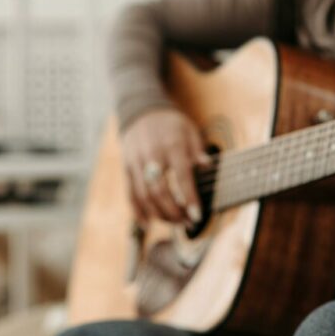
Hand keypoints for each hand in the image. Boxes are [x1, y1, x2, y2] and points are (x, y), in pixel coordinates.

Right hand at [121, 108, 210, 228]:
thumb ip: (198, 151)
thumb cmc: (172, 125)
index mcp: (171, 145)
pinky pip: (130, 193)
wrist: (142, 112)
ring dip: (159, 214)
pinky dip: (138, 211)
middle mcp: (151, 155)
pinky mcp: (126, 168)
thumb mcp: (190, 131)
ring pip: (143, 195)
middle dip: (174, 211)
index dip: (189, 198)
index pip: (181, 176)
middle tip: (188, 223)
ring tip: (175, 223)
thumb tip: (208, 167)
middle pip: (159, 190)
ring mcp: (136, 162)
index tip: (197, 216)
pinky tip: (148, 223)